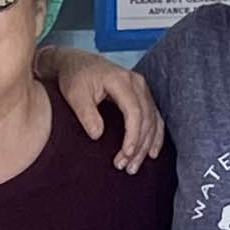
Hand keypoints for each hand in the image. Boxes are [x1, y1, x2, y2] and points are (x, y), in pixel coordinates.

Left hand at [42, 48, 162, 169]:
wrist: (76, 63)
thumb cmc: (74, 77)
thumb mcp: (74, 93)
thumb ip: (85, 113)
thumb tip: (97, 135)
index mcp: (121, 80)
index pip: (134, 111)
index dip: (133, 135)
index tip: (126, 154)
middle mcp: (137, 82)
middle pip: (146, 118)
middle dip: (138, 146)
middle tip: (126, 167)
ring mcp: (142, 88)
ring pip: (152, 120)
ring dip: (146, 145)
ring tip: (134, 166)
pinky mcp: (142, 95)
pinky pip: (154, 117)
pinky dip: (154, 136)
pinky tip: (151, 153)